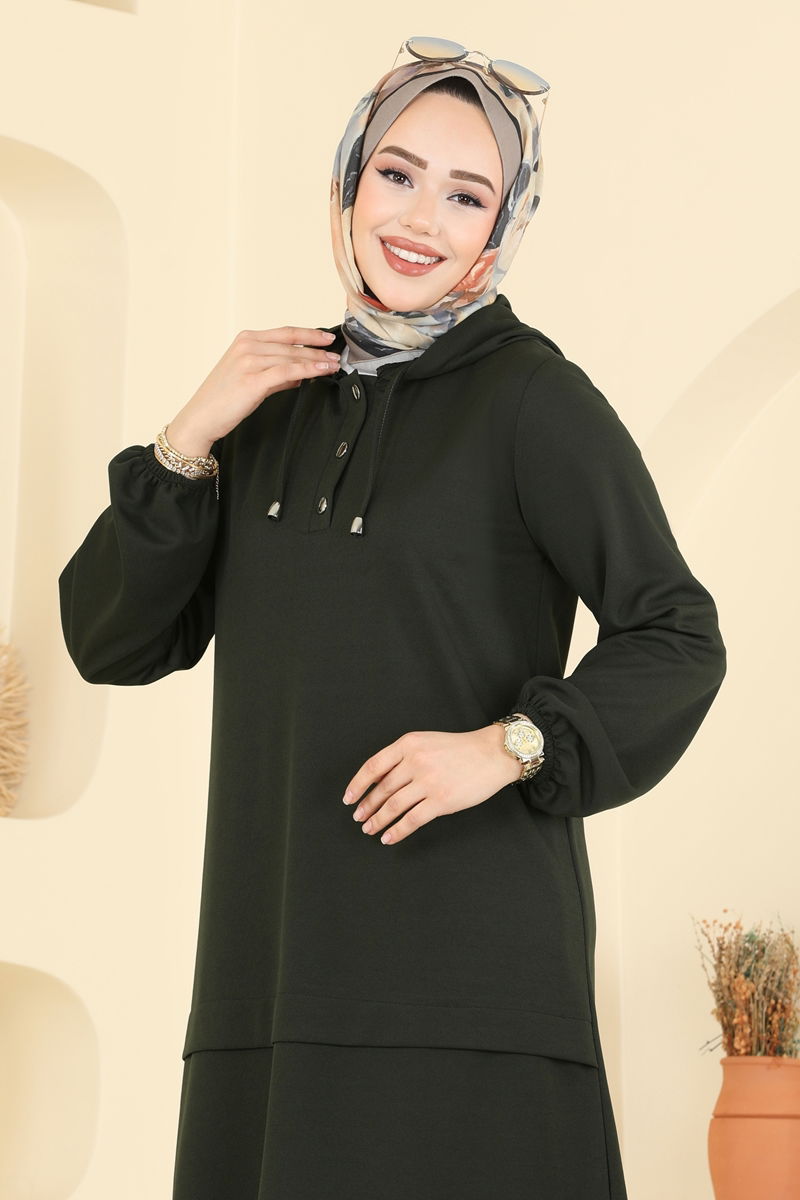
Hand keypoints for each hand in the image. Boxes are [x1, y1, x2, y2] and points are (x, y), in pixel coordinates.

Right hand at [165, 326, 341, 455]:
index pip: (285, 333)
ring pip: (292, 356)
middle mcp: (247, 345)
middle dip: (318, 350)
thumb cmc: (222, 400)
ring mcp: (248, 360)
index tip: (327, 338)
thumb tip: (301, 374)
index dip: (309, 333)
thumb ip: (276, 374)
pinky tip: (321, 373)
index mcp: (245, 339)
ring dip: (316, 361)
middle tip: (338, 356)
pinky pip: (287, 371)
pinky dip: (307, 370)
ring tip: (334, 366)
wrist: (201, 418)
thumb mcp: (250, 379)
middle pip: (291, 344)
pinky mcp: (252, 379)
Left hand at [341, 725, 521, 844]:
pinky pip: (412, 820)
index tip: (348, 798)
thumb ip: (402, 757)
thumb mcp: (425, 742)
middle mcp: (415, 761)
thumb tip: (377, 781)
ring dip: (378, 820)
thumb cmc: (459, 749)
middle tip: (359, 817)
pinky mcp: (441, 801)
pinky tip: (389, 837)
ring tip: (370, 829)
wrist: (492, 754)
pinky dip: (397, 831)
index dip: (357, 785)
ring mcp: (428, 782)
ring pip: (393, 806)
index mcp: (408, 744)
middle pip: (382, 789)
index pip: (373, 766)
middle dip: (367, 806)